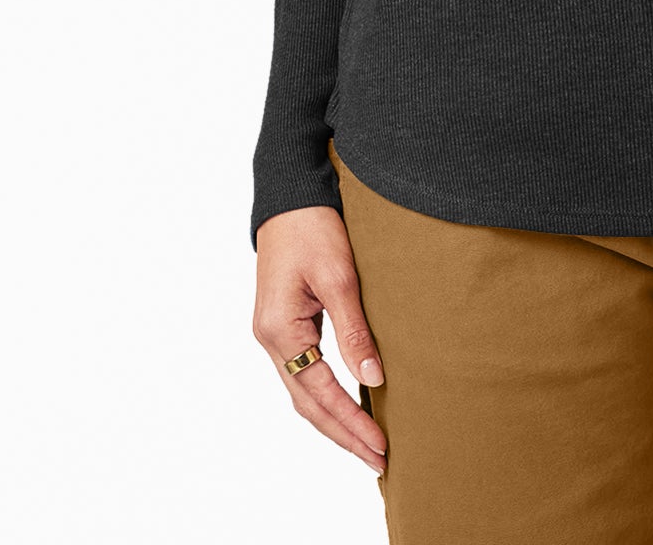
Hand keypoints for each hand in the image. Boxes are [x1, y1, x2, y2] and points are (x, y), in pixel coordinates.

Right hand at [253, 205, 388, 472]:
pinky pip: (305, 372)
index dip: (351, 422)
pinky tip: (350, 403)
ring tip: (368, 444)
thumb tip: (374, 379)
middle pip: (308, 403)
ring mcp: (275, 333)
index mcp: (280, 331)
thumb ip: (354, 331)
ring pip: (304, 392)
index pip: (319, 394)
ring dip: (335, 419)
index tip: (381, 445)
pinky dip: (327, 395)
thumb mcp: (339, 277)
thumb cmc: (313, 227)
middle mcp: (271, 340)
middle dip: (343, 434)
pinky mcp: (285, 323)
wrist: (289, 194)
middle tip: (379, 460)